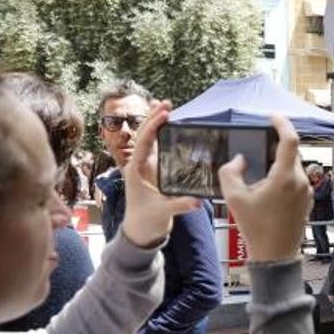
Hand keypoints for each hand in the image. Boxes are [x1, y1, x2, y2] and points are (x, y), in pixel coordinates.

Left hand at [120, 101, 202, 247]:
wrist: (141, 231)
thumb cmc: (146, 221)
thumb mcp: (163, 212)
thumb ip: (180, 205)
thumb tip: (197, 200)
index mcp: (136, 170)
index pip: (144, 142)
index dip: (154, 126)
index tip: (165, 114)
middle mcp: (139, 164)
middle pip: (144, 135)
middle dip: (154, 117)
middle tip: (166, 103)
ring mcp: (146, 166)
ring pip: (149, 138)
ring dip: (156, 122)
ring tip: (165, 106)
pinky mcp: (153, 170)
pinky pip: (157, 147)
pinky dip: (161, 134)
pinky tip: (168, 125)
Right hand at [219, 115, 310, 261]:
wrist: (275, 256)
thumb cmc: (257, 229)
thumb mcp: (234, 198)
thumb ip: (230, 172)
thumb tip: (239, 160)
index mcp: (286, 177)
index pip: (290, 140)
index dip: (282, 123)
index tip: (273, 117)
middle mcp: (300, 182)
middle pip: (291, 153)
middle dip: (276, 148)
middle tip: (260, 148)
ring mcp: (306, 192)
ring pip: (294, 167)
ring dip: (280, 164)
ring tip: (262, 173)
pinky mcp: (307, 201)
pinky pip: (297, 180)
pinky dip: (285, 177)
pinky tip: (270, 188)